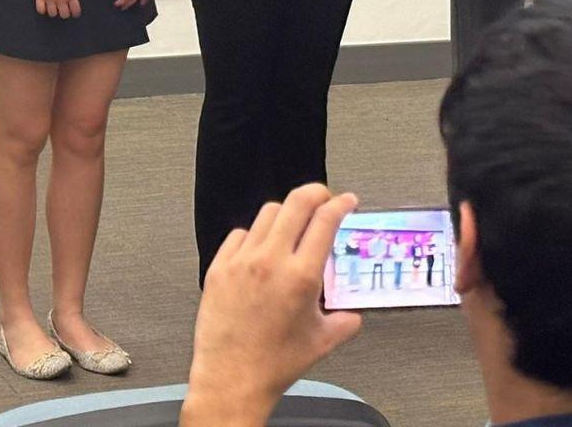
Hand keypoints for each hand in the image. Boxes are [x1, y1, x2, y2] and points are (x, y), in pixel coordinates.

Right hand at [33, 0, 80, 18]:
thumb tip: (73, 0)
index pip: (75, 10)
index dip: (75, 13)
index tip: (74, 13)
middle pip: (64, 14)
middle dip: (64, 13)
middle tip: (63, 10)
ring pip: (52, 14)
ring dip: (53, 11)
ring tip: (53, 7)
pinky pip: (41, 10)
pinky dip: (42, 9)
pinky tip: (44, 6)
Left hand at [183, 185, 362, 426]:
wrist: (232, 379)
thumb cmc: (272, 364)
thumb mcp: (322, 342)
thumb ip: (345, 322)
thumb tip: (352, 314)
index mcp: (301, 277)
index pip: (325, 221)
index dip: (340, 204)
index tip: (346, 201)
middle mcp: (271, 262)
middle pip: (296, 203)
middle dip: (315, 193)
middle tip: (323, 198)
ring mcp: (242, 261)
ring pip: (267, 213)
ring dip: (285, 214)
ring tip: (292, 226)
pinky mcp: (219, 267)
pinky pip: (239, 234)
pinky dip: (254, 236)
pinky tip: (260, 250)